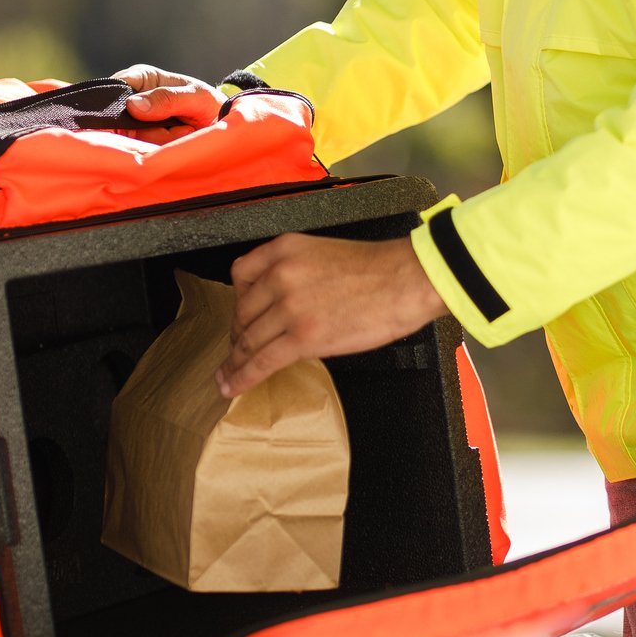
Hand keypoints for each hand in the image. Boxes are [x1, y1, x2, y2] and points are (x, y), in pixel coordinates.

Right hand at [112, 63, 223, 139]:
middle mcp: (133, 100)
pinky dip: (160, 148)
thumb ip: (167, 98)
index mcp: (143, 79)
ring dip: (160, 139)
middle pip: (120, 118)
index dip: (122, 102)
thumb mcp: (195, 96)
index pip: (117, 85)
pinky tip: (178, 140)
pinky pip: (140, 149)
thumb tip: (133, 105)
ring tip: (184, 131)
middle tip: (181, 127)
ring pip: (131, 137)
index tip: (141, 116)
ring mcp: (134, 123)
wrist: (220, 127)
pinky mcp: (140, 142)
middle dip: (149, 128)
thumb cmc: (208, 104)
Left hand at [220, 233, 448, 396]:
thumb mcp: (326, 254)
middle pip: (242, 312)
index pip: (241, 275)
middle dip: (239, 335)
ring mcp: (289, 306)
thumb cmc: (381, 270)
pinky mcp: (302, 336)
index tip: (240, 317)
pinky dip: (242, 377)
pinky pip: (262, 361)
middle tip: (239, 350)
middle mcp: (280, 275)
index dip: (238, 301)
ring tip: (227, 376)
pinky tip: (233, 386)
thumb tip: (286, 306)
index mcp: (285, 250)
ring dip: (234, 361)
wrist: (408, 279)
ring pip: (248, 340)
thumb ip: (298, 274)